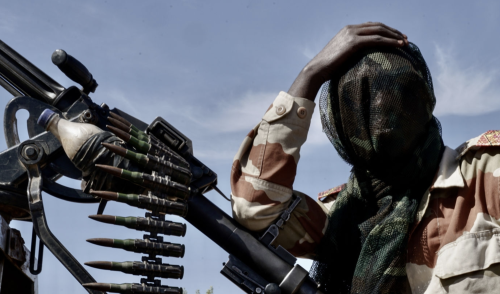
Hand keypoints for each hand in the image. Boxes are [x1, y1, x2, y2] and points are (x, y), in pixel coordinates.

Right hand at [288, 22, 407, 100]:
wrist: (317, 70)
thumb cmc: (328, 69)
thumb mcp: (342, 57)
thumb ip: (351, 53)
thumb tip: (361, 61)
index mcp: (348, 30)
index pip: (371, 26)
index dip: (386, 31)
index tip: (396, 38)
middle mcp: (350, 29)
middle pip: (378, 26)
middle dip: (393, 32)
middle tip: (405, 39)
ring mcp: (352, 34)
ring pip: (379, 30)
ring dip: (394, 36)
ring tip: (405, 43)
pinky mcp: (353, 42)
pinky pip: (377, 39)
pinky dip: (390, 41)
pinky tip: (398, 46)